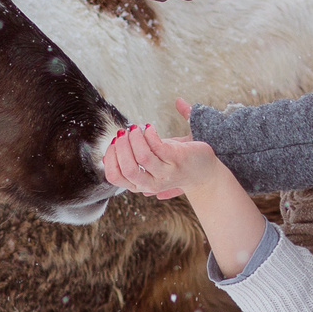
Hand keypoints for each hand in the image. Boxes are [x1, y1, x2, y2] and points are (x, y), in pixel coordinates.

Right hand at [101, 117, 217, 198]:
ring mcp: (165, 172)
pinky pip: (157, 147)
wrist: (205, 171)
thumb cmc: (174, 163)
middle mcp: (152, 182)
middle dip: (120, 146)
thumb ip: (130, 157)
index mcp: (141, 184)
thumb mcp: (150, 162)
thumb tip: (107, 149)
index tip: (113, 142)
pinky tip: (149, 128)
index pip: (114, 176)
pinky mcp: (177, 160)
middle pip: (126, 168)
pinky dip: (149, 134)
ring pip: (141, 157)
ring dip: (135, 138)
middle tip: (123, 133)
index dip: (109, 157)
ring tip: (136, 128)